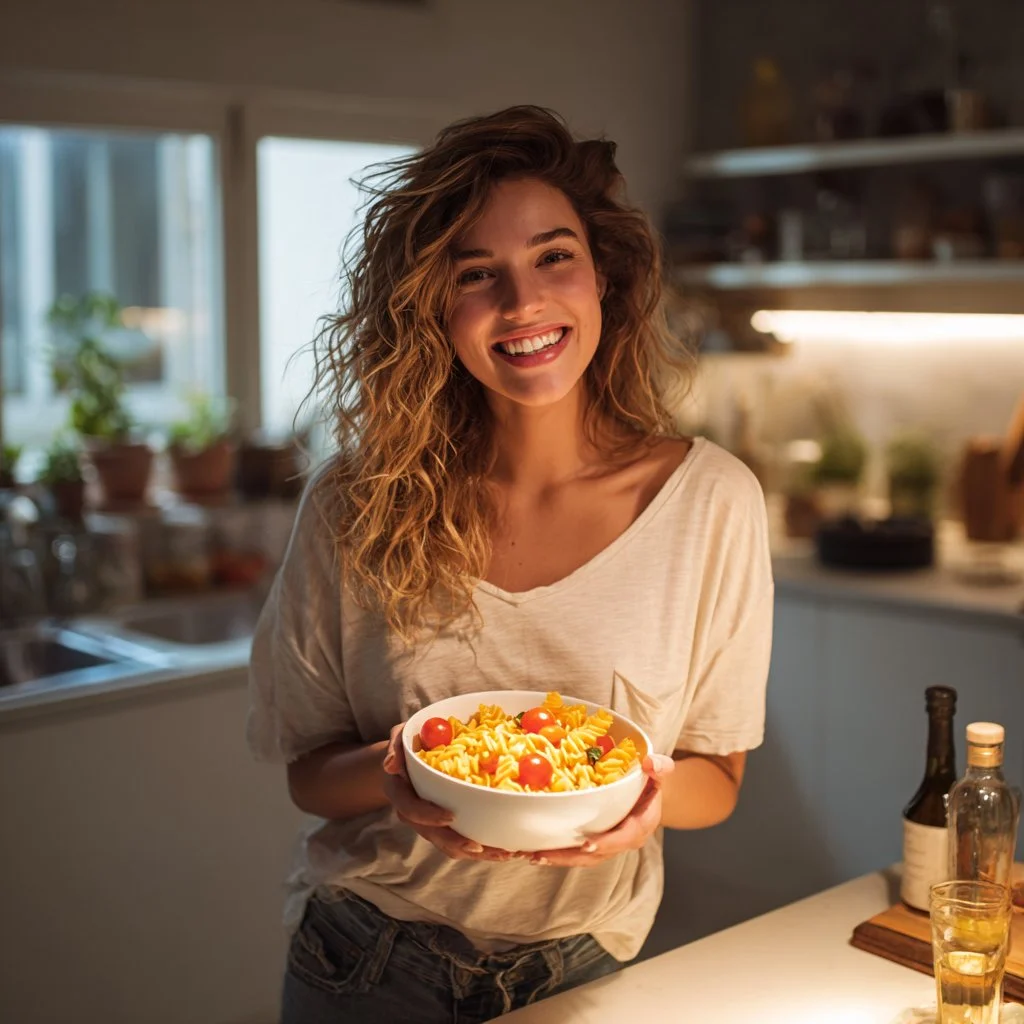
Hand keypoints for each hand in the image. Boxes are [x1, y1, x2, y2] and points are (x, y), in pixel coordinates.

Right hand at [381, 724, 516, 862]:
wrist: (406, 762)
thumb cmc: (408, 744)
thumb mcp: (400, 737)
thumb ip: (396, 747)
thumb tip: (390, 765)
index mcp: (400, 794)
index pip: (412, 810)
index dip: (430, 815)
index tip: (450, 815)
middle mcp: (413, 815)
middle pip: (434, 835)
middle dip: (458, 843)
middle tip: (481, 846)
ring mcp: (429, 824)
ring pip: (450, 845)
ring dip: (476, 853)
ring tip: (503, 854)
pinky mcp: (444, 827)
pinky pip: (461, 842)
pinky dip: (482, 848)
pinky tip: (505, 849)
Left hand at [528, 753, 674, 867]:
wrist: (650, 796)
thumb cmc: (652, 782)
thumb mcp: (659, 772)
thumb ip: (659, 767)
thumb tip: (650, 763)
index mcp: (639, 826)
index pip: (623, 838)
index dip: (605, 843)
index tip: (586, 844)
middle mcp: (622, 840)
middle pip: (595, 855)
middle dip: (570, 857)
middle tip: (543, 855)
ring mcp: (607, 844)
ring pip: (582, 858)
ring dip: (558, 858)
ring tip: (532, 855)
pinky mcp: (595, 842)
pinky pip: (575, 852)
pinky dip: (556, 852)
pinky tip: (534, 850)